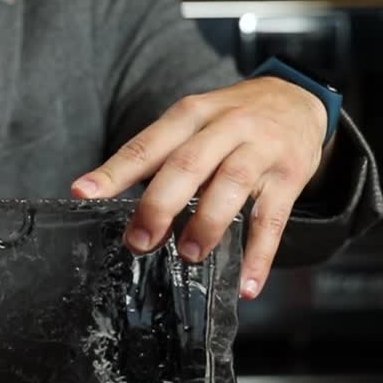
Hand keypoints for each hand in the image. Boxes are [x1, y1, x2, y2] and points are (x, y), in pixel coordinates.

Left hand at [71, 77, 327, 299]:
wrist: (298, 99)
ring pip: (231, 186)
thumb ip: (161, 158)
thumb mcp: (194, 122)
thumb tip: (120, 207)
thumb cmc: (232, 120)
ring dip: (207, 224)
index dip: (114, 171)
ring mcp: (261, 149)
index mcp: (190, 114)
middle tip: (139, 241)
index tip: (84, 193)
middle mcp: (225, 127)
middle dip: (159, 205)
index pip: (146, 144)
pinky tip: (248, 283)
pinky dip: (260, 254)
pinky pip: (273, 219)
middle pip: (187, 164)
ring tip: (189, 254)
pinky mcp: (290, 175)